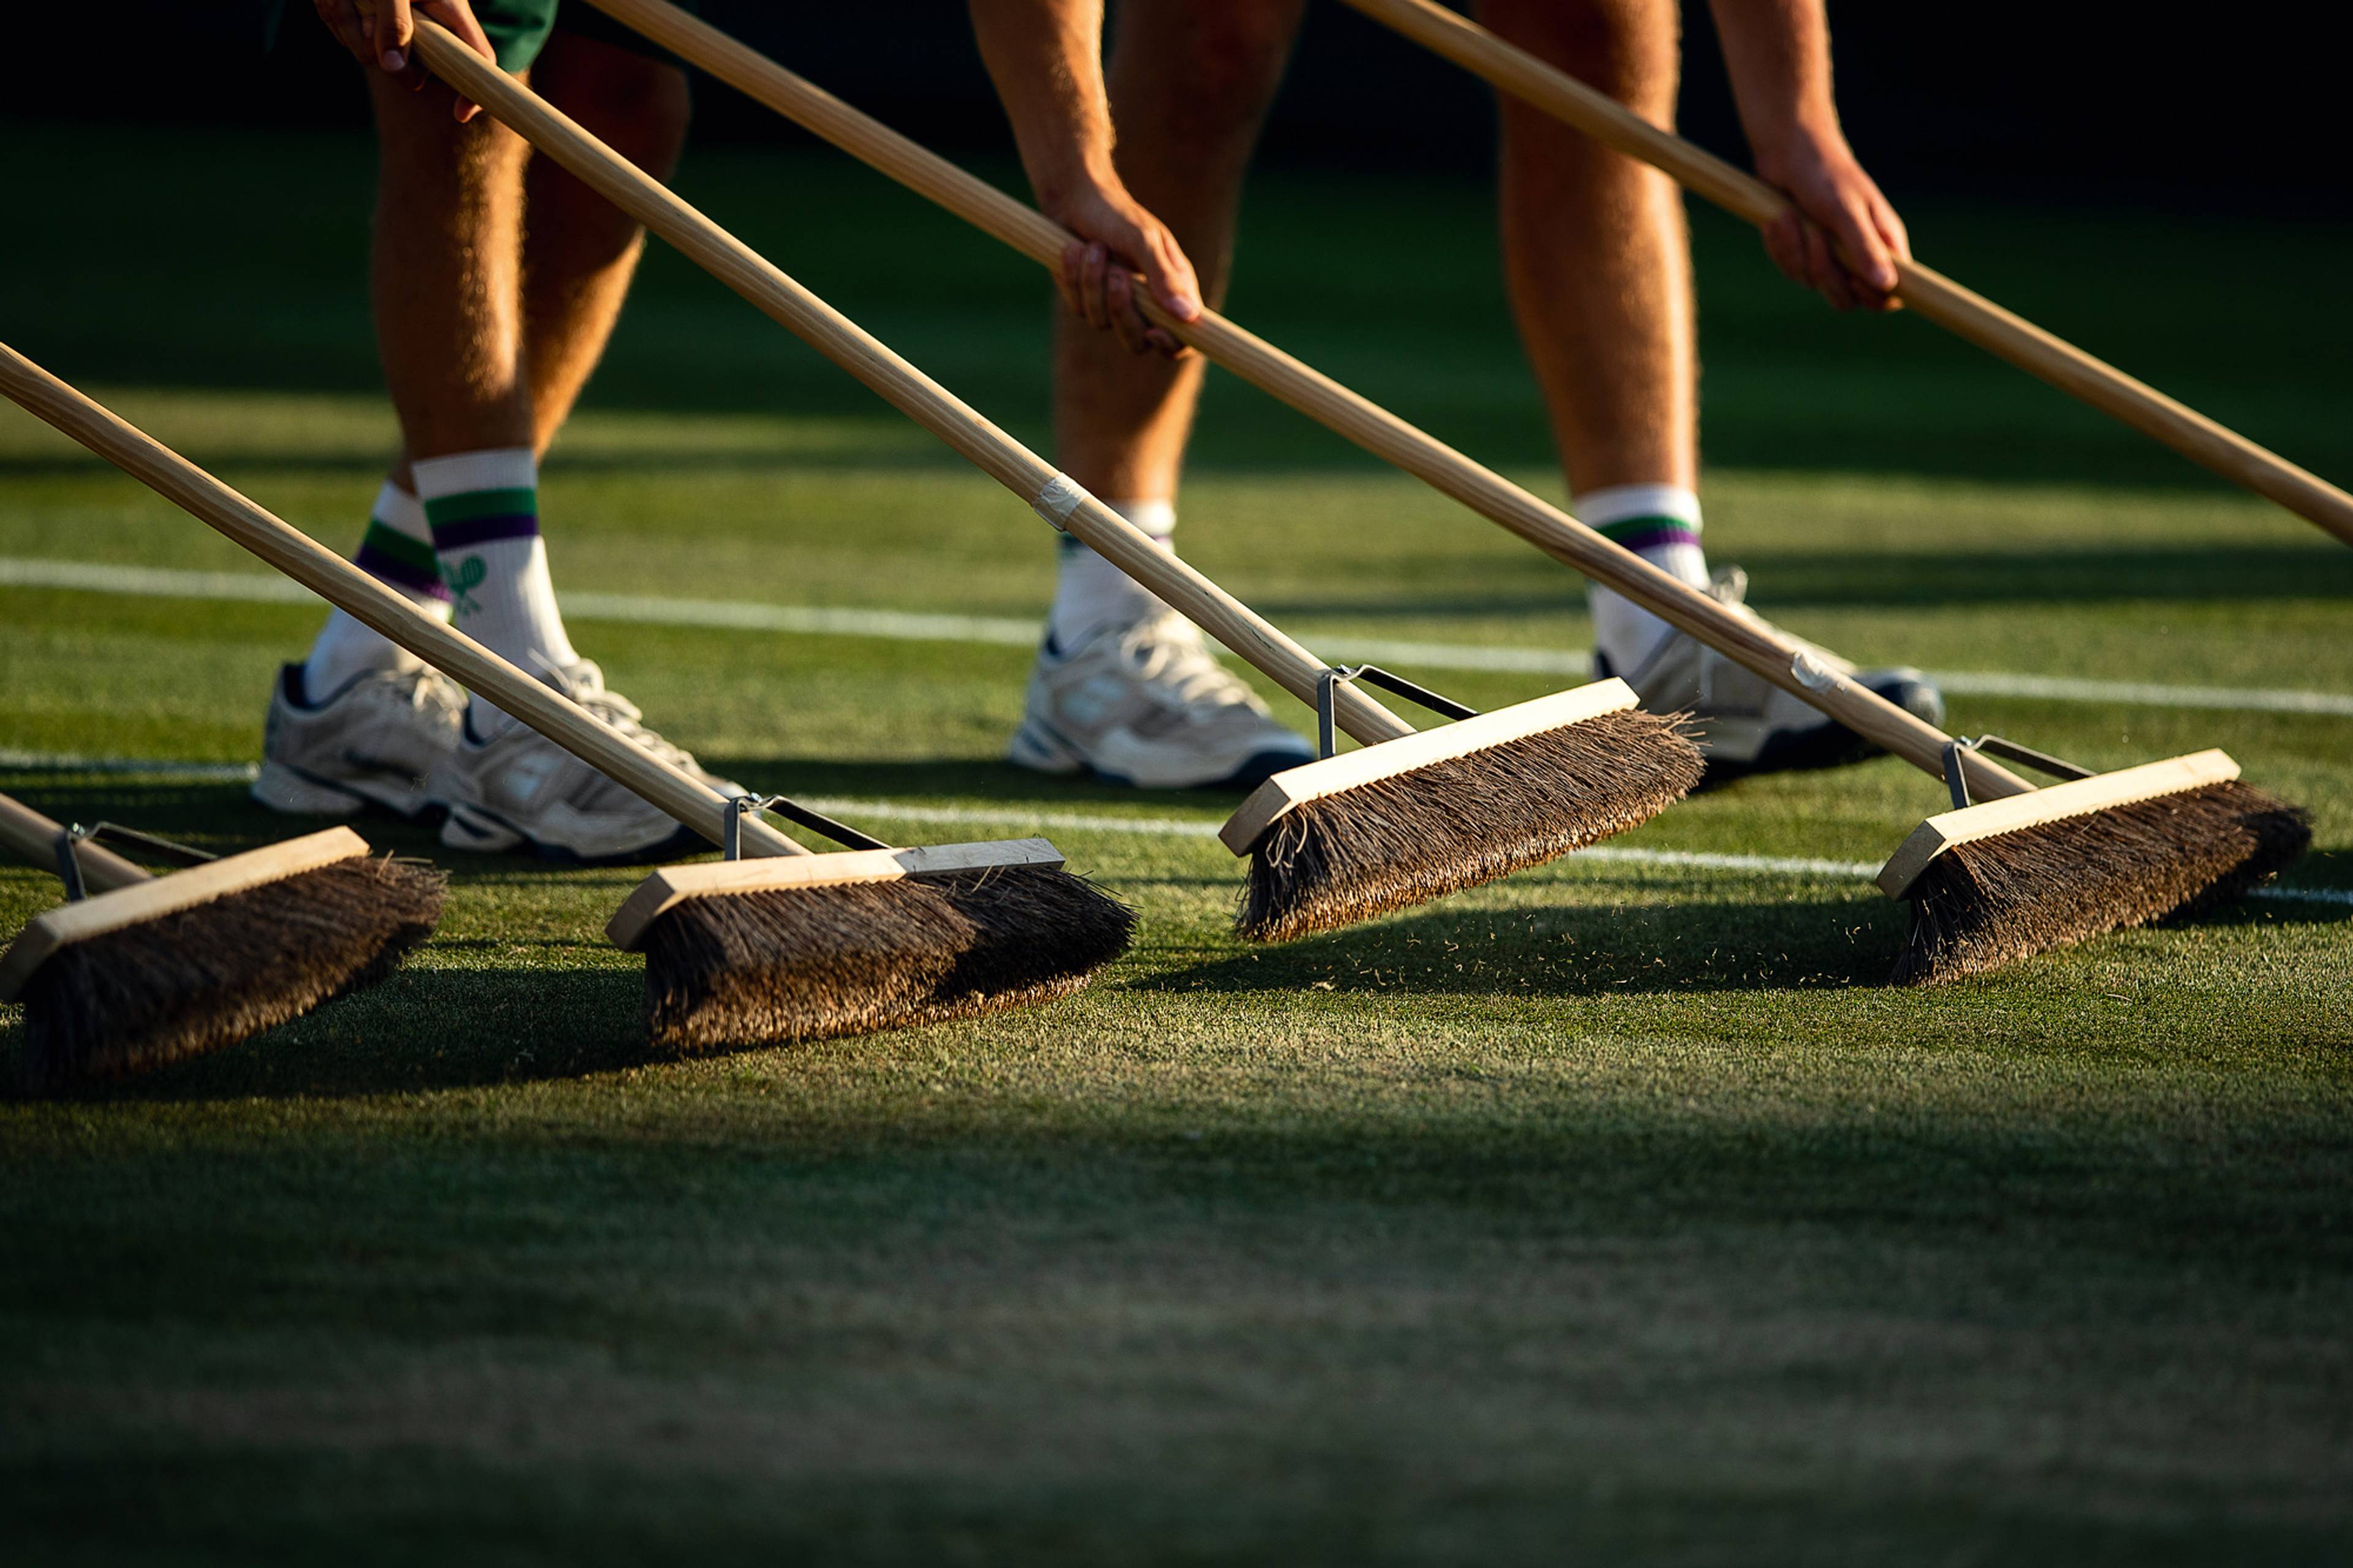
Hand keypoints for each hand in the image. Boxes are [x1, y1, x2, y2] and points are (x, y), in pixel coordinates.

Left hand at [312, 0, 497, 121]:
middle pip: (418, 72)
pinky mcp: (372, 27)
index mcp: (449, 10)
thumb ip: (395, 22)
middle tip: (366, 21)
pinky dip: (340, 21)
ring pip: (377, 59)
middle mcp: (428, 25)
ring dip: (353, 30)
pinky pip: (354, 43)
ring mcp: (399, 29)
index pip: (477, 59)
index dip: (473, 90)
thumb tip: (392, 67)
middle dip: (386, 57)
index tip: (458, 113)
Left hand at [1044, 180, 1203, 358]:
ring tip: (1094, 247)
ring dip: (1094, 283)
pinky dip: (1075, 278)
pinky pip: (1079, 308)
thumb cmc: (1117, 214)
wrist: (1074, 199)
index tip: (1154, 332)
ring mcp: (1112, 306)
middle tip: (1116, 274)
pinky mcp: (1085, 302)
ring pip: (1103, 324)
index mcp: (1172, 290)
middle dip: (1122, 310)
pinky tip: (1074, 251)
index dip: (1171, 345)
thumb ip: (1165, 278)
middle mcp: (1145, 305)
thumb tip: (1189, 317)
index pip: (1182, 339)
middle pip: (1138, 343)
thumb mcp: (1144, 241)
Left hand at [1755, 128, 1909, 312]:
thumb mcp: (1846, 210)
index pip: (1890, 294)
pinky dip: (1781, 245)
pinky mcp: (1801, 253)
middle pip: (1846, 299)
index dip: (1874, 299)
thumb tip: (1887, 285)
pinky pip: (1789, 268)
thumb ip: (1865, 248)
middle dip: (1824, 272)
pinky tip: (1781, 218)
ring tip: (1794, 216)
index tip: (1853, 280)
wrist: (1788, 152)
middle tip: (1816, 235)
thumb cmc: (1825, 174)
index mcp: (1882, 243)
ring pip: (1812, 283)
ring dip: (1797, 250)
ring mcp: (1828, 257)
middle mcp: (1857, 255)